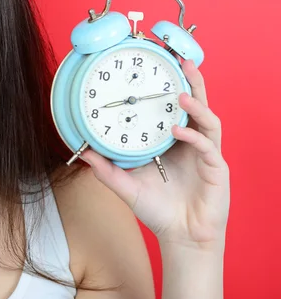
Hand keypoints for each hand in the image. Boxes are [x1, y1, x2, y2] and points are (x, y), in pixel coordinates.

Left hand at [80, 59, 229, 249]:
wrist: (181, 238)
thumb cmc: (157, 209)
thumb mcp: (126, 185)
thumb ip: (106, 169)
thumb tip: (82, 151)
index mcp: (173, 139)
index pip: (174, 105)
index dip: (171, 84)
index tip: (158, 63)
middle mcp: (191, 141)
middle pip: (198, 103)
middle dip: (193, 80)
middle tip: (182, 60)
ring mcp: (206, 153)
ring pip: (208, 119)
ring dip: (196, 104)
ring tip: (180, 94)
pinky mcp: (215, 169)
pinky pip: (208, 146)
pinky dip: (193, 136)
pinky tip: (178, 131)